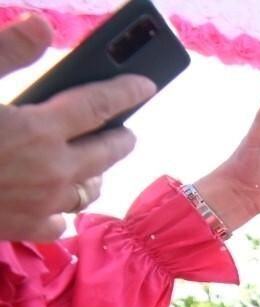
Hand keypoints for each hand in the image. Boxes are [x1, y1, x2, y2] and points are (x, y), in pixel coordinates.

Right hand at [0, 14, 154, 242]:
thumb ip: (6, 52)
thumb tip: (41, 25)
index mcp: (41, 128)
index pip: (100, 105)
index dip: (126, 92)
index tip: (145, 86)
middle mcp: (52, 169)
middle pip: (107, 153)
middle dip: (120, 138)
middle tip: (123, 130)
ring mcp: (41, 204)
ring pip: (88, 190)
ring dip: (94, 174)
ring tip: (91, 164)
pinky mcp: (23, 228)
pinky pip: (59, 222)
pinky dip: (61, 209)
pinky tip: (52, 201)